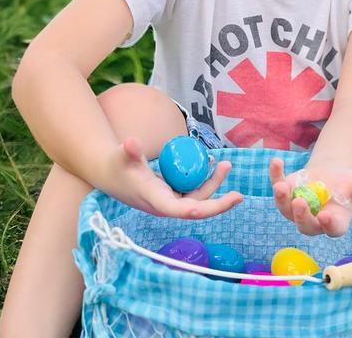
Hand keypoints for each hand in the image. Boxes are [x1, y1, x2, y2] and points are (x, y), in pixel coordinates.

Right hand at [100, 136, 242, 219]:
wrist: (112, 173)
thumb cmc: (117, 164)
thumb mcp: (123, 155)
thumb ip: (129, 150)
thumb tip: (131, 142)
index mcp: (155, 200)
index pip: (179, 210)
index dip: (198, 209)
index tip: (214, 206)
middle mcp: (165, 206)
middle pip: (196, 208)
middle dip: (218, 202)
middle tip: (239, 194)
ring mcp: (170, 201)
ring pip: (197, 198)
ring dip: (212, 184)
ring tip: (224, 164)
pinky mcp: (171, 195)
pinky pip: (193, 191)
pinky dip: (203, 180)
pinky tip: (210, 163)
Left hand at [269, 157, 351, 237]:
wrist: (331, 176)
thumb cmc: (347, 185)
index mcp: (334, 222)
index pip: (331, 228)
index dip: (328, 224)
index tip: (324, 216)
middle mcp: (313, 220)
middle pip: (305, 225)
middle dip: (301, 215)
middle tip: (300, 202)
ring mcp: (296, 209)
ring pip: (286, 209)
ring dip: (282, 198)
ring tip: (281, 185)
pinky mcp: (285, 193)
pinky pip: (278, 186)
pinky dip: (275, 175)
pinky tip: (276, 162)